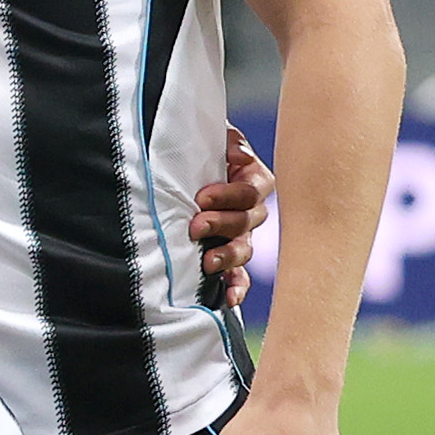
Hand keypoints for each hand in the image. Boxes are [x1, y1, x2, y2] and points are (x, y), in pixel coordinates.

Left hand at [192, 120, 270, 310]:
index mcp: (252, 177)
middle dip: (222, 224)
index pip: (250, 191)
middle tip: (196, 225)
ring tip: (207, 263)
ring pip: (244, 247)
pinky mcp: (229, 254)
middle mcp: (252, 207)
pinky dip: (236, 286)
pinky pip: (240, 274)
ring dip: (227, 255)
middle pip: (247, 221)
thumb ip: (220, 140)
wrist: (182, 162)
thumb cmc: (196, 147)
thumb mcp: (211, 136)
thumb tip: (223, 147)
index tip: (202, 197)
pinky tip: (229, 298)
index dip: (228, 195)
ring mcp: (242, 233)